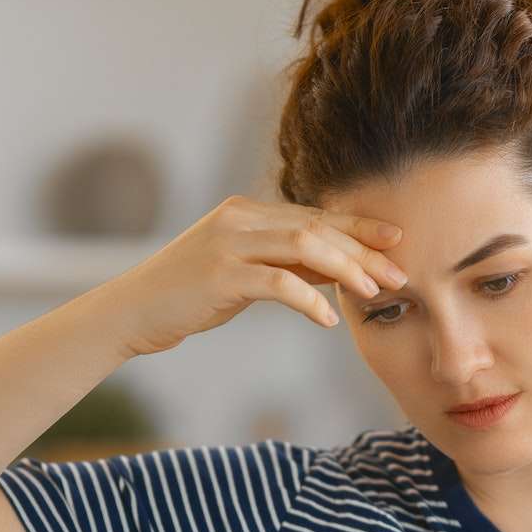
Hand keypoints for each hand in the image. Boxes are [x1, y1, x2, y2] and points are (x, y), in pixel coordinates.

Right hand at [101, 194, 410, 356]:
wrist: (133, 311)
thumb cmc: (190, 295)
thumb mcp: (244, 273)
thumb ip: (287, 265)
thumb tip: (340, 268)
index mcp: (247, 212)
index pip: (315, 215)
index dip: (359, 228)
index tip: (396, 241)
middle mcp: (239, 219)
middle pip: (316, 227)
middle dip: (363, 251)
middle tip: (398, 273)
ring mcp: (228, 244)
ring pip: (303, 246)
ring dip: (346, 269)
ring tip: (373, 292)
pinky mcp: (220, 275)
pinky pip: (277, 283)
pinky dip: (308, 300)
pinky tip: (327, 319)